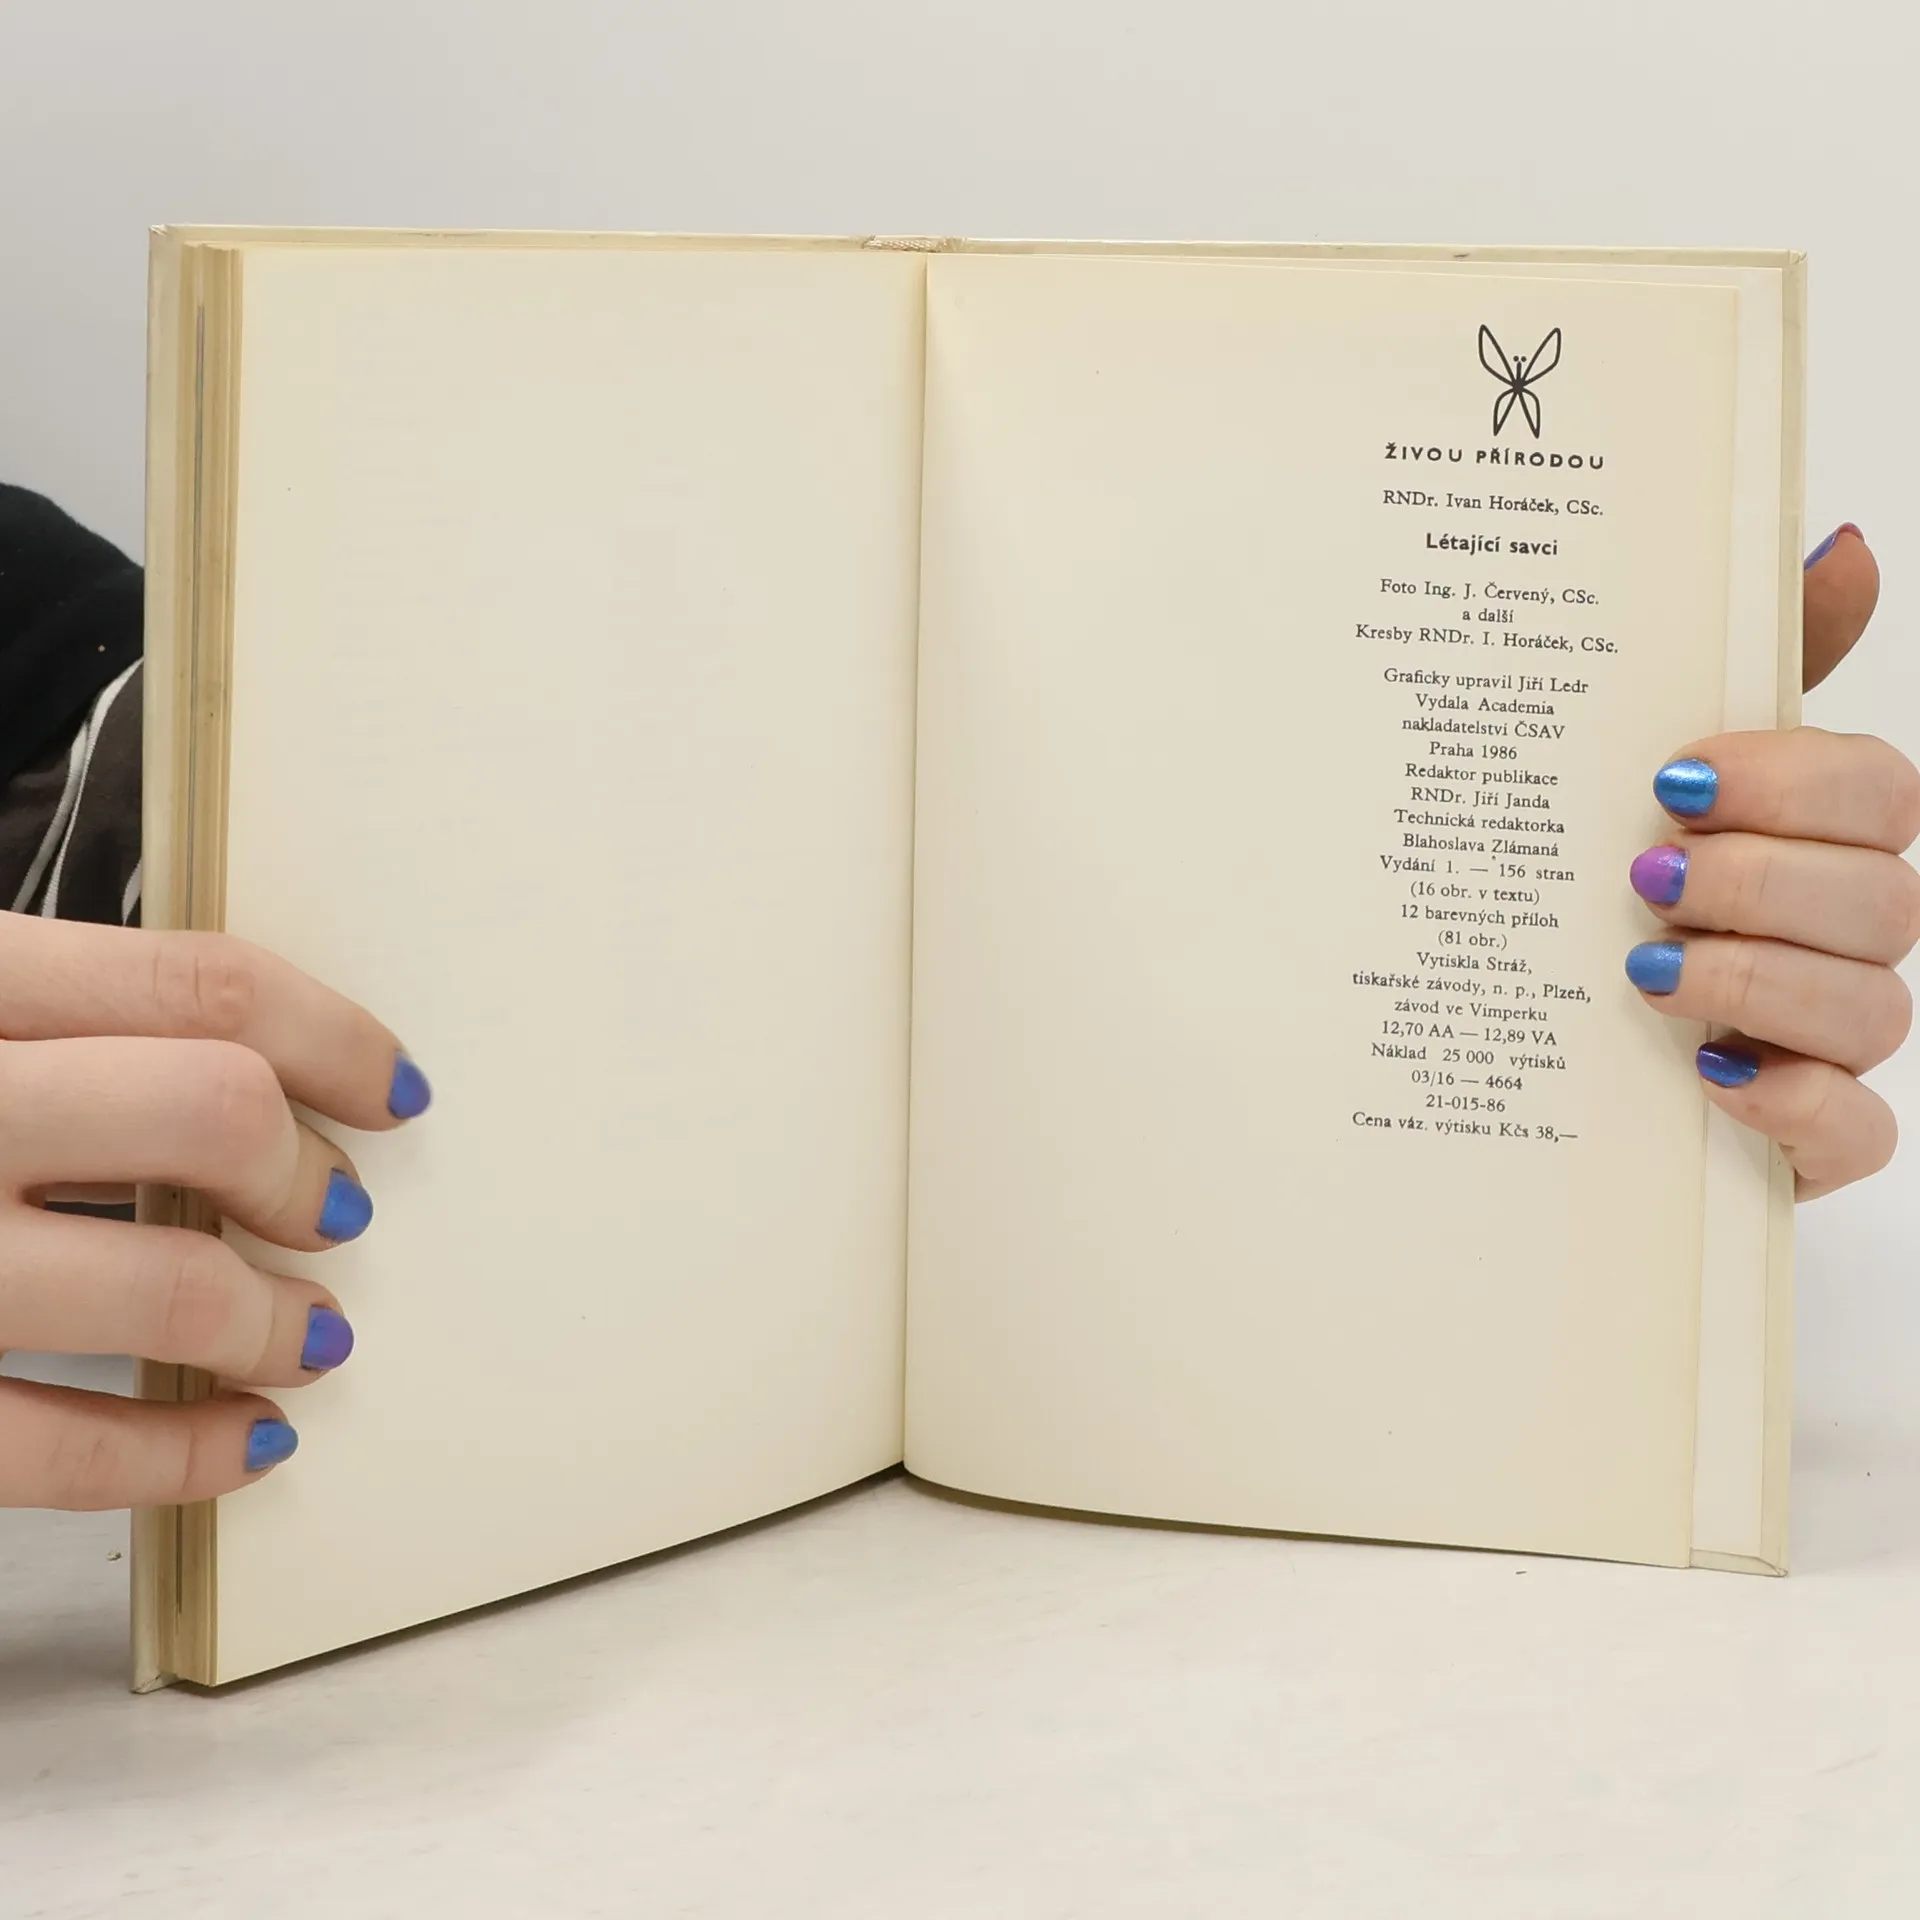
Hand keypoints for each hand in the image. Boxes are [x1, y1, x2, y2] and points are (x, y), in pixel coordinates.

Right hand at [0, 915, 429, 1505]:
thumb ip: (49, 1015)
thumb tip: (256, 1069)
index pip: (203, 985)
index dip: (336, 1037)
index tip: (394, 1088)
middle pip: (209, 1114)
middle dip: (304, 1174)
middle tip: (330, 1209)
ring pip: (165, 1285)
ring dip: (273, 1320)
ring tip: (306, 1332)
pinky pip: (61, 1453)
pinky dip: (185, 1456)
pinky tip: (244, 1444)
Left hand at [1627, 524, 1915, 1197]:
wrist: (1503, 1039)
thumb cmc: (1586, 892)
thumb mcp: (1627, 776)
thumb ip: (1741, 672)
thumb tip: (1839, 543)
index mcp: (1808, 842)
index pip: (1880, 792)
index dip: (1794, 781)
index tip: (1672, 777)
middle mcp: (1835, 935)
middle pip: (1887, 898)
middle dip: (1763, 881)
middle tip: (1646, 878)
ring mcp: (1826, 1041)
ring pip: (1878, 1010)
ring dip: (1759, 980)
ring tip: (1641, 970)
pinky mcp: (1804, 1139)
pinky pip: (1858, 1134)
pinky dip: (1794, 1104)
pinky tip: (1710, 1074)